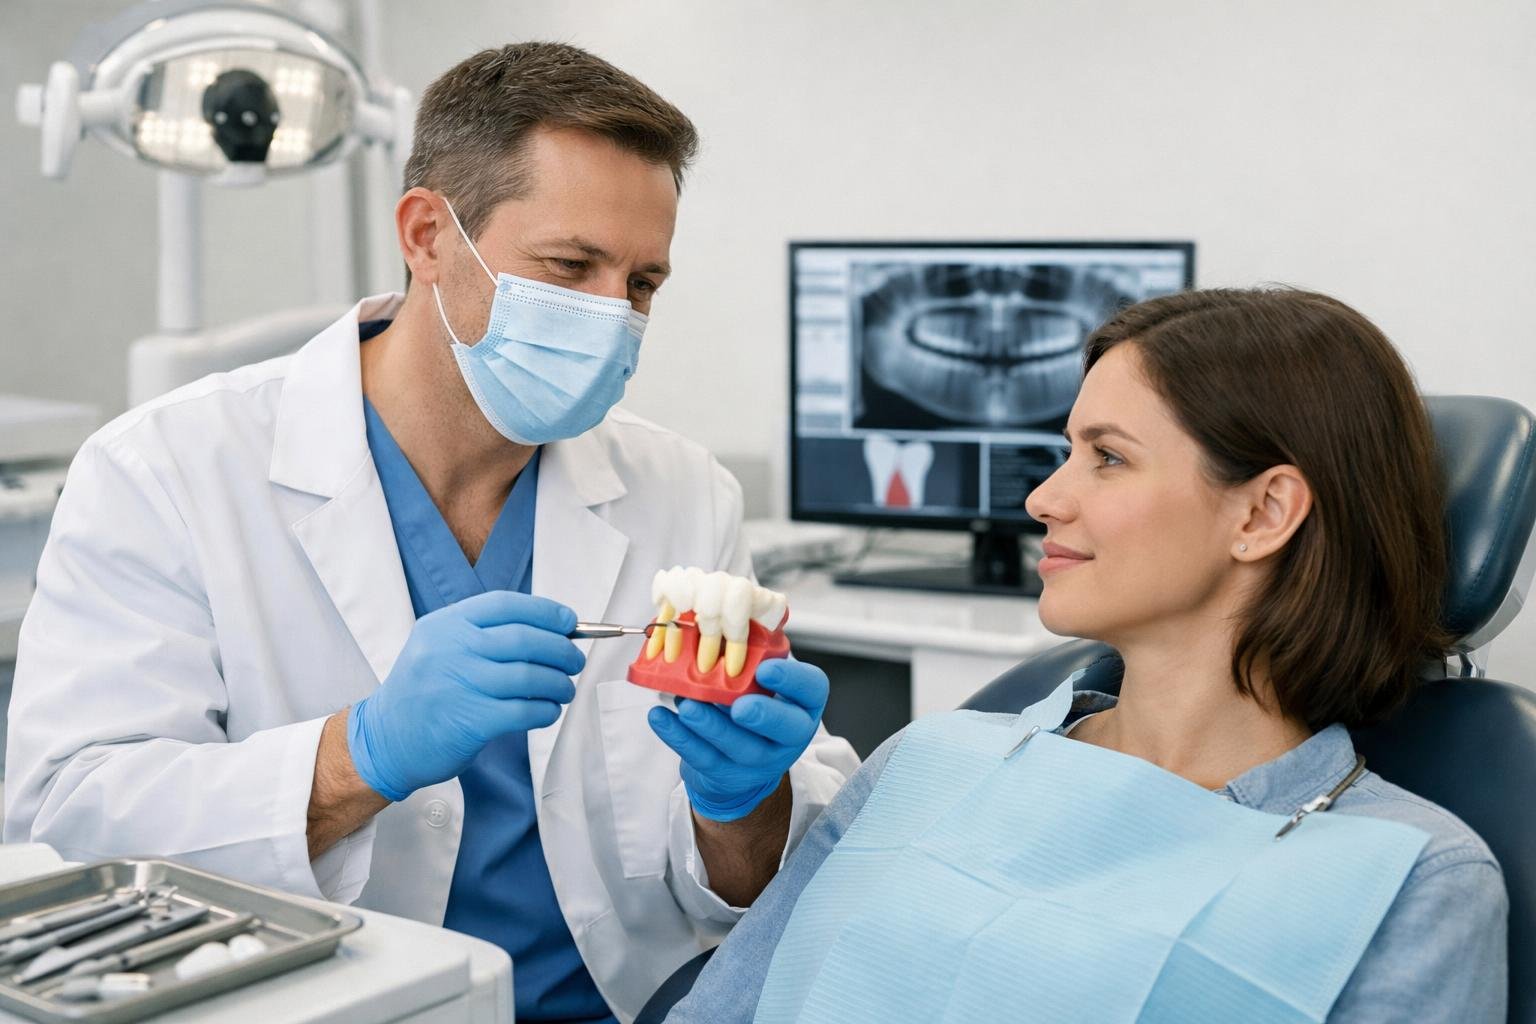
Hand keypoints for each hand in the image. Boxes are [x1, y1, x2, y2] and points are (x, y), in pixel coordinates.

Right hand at [347, 591, 583, 800]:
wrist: (386, 740)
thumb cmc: (424, 692)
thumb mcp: (439, 647)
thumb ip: (483, 635)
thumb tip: (550, 631)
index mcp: (445, 625)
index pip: (505, 605)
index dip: (545, 611)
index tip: (569, 621)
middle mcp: (451, 649)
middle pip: (525, 639)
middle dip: (561, 649)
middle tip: (574, 660)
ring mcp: (460, 684)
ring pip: (530, 676)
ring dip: (558, 683)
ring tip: (564, 689)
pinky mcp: (471, 721)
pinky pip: (525, 710)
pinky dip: (546, 710)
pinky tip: (548, 711)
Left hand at [647, 657, 828, 821]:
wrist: (741, 760)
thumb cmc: (753, 702)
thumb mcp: (764, 678)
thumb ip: (757, 650)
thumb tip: (740, 610)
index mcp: (803, 703)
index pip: (812, 690)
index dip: (792, 680)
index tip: (765, 668)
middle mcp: (789, 735)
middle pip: (785, 729)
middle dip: (763, 716)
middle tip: (739, 705)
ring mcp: (760, 760)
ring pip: (739, 747)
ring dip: (711, 726)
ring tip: (687, 705)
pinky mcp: (726, 775)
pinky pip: (703, 758)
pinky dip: (679, 738)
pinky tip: (661, 718)